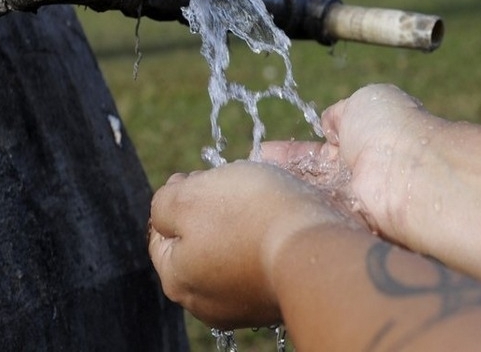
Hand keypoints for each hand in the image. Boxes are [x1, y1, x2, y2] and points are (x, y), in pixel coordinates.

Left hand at [148, 160, 352, 328]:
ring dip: (243, 224)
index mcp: (178, 279)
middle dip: (211, 211)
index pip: (161, 232)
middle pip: (198, 242)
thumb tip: (169, 204)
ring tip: (262, 201)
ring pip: (232, 250)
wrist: (319, 248)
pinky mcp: (279, 299)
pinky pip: (263, 261)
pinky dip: (268, 240)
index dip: (178, 196)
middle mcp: (207, 302)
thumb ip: (164, 202)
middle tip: (233, 187)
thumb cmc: (250, 217)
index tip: (200, 176)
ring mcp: (246, 305)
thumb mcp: (190, 196)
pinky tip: (281, 222)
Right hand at [260, 83, 443, 242]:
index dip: (292, 151)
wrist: (411, 174)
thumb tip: (330, 124)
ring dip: (281, 190)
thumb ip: (341, 113)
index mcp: (363, 141)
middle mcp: (357, 175)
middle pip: (310, 176)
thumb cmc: (391, 130)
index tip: (263, 151)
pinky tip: (263, 204)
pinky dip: (291, 209)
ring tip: (248, 185)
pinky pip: (313, 215)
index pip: (320, 149)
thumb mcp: (363, 102)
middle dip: (280, 173)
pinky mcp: (346, 225)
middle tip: (249, 171)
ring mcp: (351, 201)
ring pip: (308, 195)